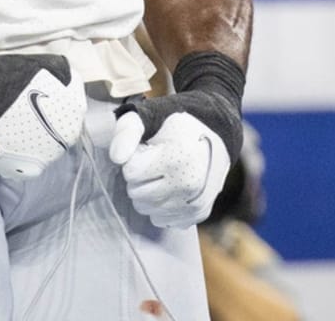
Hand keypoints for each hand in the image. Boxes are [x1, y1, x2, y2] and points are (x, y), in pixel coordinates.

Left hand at [109, 51, 243, 228]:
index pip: (130, 172)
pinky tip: (173, 185)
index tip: (149, 147)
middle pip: (136, 194)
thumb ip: (128, 130)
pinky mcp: (199, 214)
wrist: (218, 129)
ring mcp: (195, 203)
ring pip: (147, 210)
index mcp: (177, 158)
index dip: (135, 157)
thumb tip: (116, 157)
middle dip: (140, 176)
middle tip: (156, 159)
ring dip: (149, 192)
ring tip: (164, 171)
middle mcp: (189, 185)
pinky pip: (162, 220)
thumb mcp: (151, 113)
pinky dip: (162, 205)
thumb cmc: (178, 122)